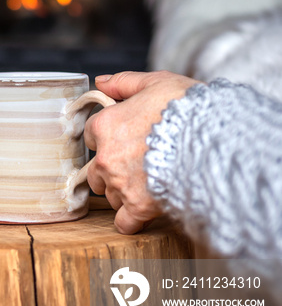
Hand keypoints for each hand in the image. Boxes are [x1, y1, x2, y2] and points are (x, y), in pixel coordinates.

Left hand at [84, 70, 197, 234]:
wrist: (213, 138)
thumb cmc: (186, 108)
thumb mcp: (156, 82)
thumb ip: (124, 82)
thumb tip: (101, 82)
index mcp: (105, 125)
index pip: (92, 135)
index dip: (110, 136)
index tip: (127, 138)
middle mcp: (106, 156)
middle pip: (96, 170)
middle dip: (112, 169)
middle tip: (139, 163)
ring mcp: (120, 184)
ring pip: (111, 195)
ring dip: (124, 192)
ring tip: (150, 183)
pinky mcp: (139, 208)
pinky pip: (124, 223)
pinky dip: (132, 220)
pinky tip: (145, 211)